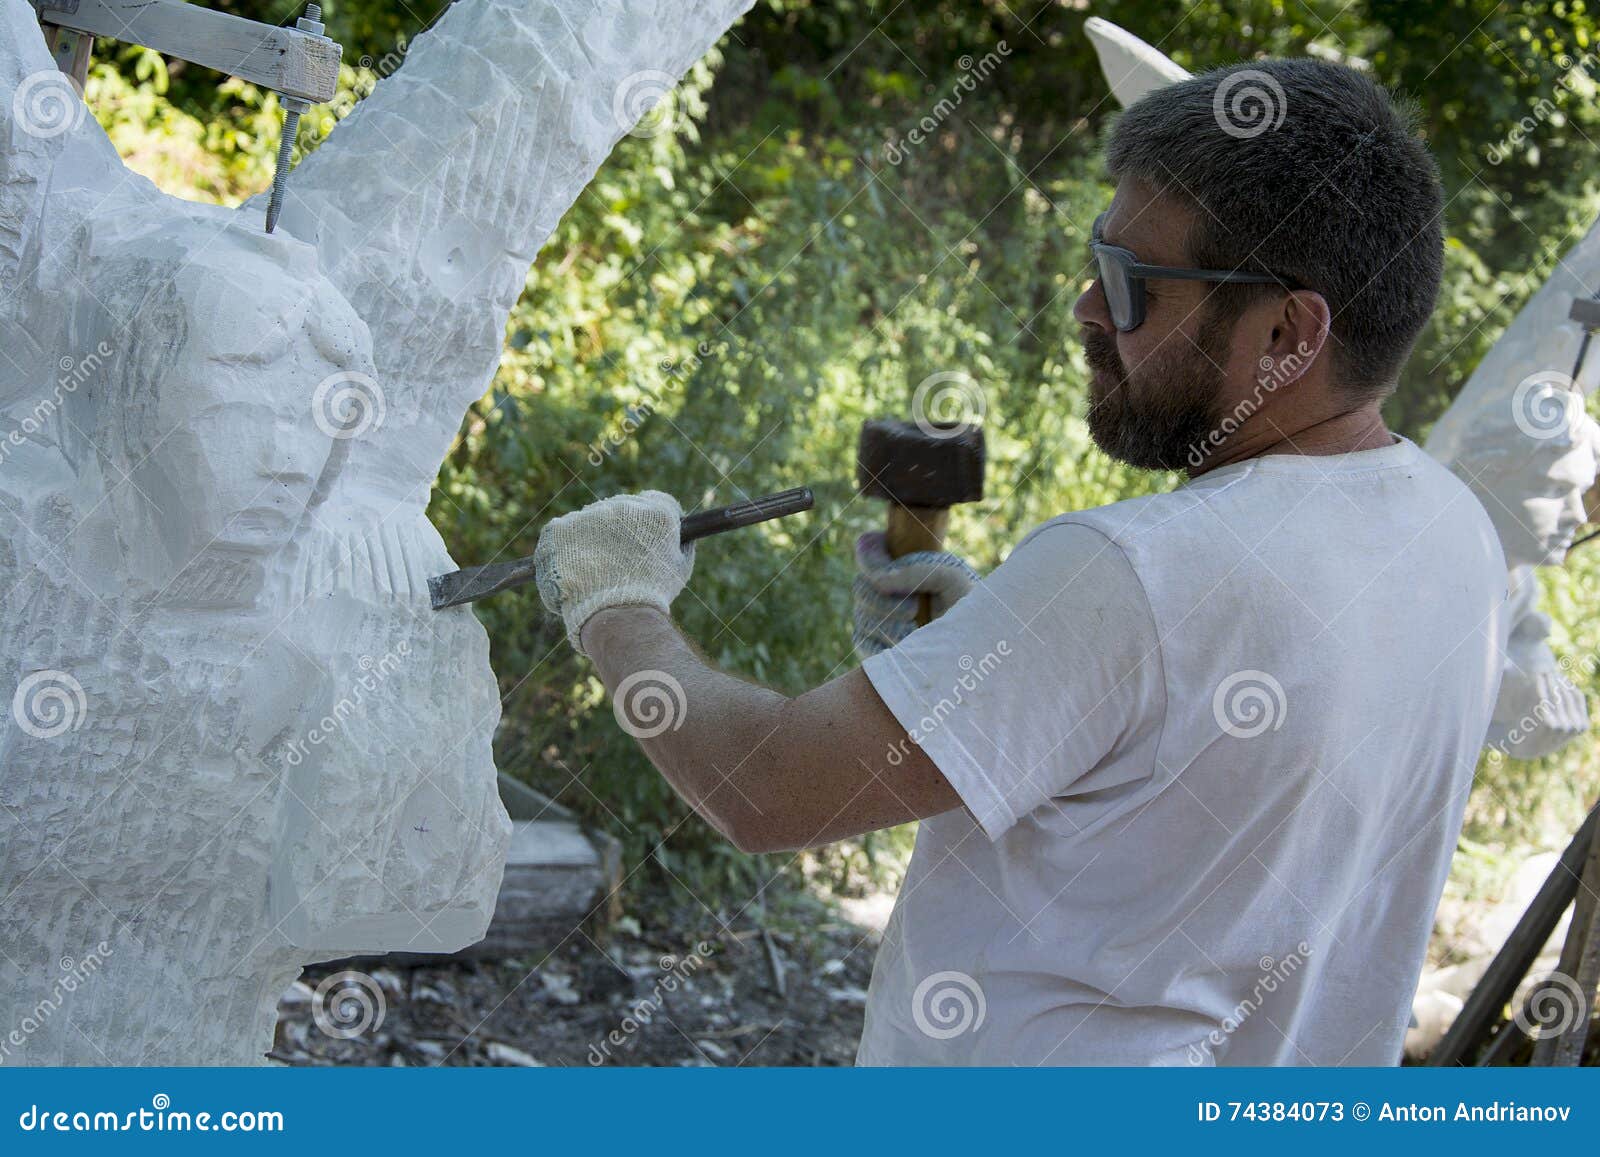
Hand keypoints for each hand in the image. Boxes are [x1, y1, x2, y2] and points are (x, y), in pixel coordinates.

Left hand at [535, 491, 695, 653]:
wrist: (616, 616)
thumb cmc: (652, 596)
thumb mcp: (680, 567)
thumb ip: (681, 542)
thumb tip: (681, 532)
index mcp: (656, 513)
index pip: (652, 500)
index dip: (647, 518)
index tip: (641, 534)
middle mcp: (623, 506)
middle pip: (619, 507)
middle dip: (619, 527)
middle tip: (617, 558)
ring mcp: (589, 515)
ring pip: (591, 518)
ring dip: (592, 535)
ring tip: (595, 568)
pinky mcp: (561, 528)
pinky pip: (564, 531)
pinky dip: (566, 547)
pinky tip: (575, 568)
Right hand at [852, 531, 978, 659]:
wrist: (977, 643)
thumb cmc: (968, 604)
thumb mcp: (951, 579)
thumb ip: (917, 572)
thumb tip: (879, 581)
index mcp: (901, 561)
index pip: (867, 549)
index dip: (872, 561)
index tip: (887, 576)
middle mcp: (884, 586)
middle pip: (860, 587)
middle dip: (884, 602)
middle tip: (912, 611)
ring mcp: (876, 615)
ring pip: (862, 616)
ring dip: (887, 624)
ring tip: (913, 631)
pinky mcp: (874, 643)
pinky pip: (862, 640)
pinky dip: (879, 644)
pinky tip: (902, 646)